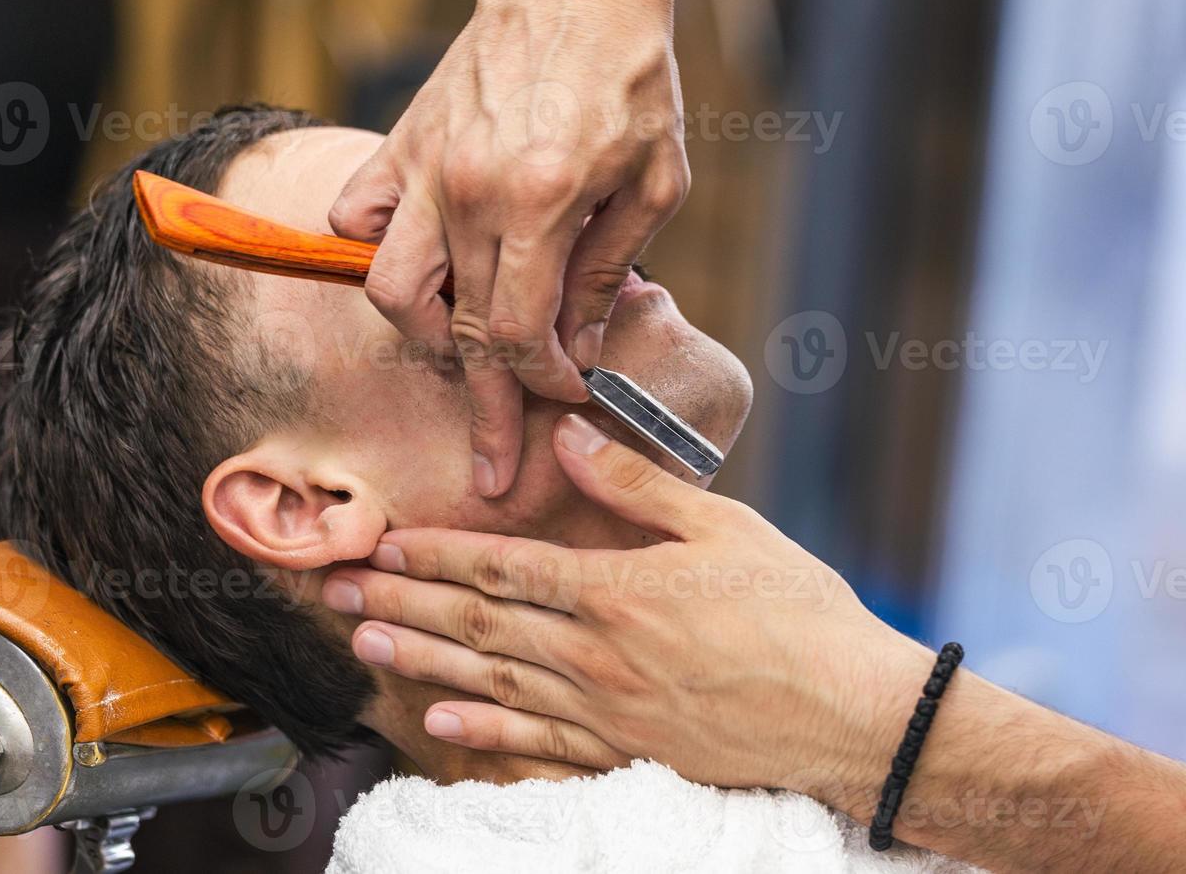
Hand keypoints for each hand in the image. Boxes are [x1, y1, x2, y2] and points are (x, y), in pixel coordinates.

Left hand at [322, 413, 933, 817]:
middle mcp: (597, 656)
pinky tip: (436, 724)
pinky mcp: (627, 752)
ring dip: (421, 664)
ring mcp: (607, 712)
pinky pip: (537, 744)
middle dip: (401, 606)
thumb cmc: (798, 610)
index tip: (381, 545)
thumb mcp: (724, 526)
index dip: (434, 558)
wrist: (850, 714)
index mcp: (618, 591)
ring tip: (364, 648)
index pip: (502, 569)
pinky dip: (482, 733)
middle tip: (336, 596)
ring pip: (492, 683)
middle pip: (478, 626)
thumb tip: (566, 433)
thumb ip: (635, 485)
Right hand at [329, 0, 694, 497]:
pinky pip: (359, 222)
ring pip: (392, 292)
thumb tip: (576, 352)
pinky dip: (379, 257)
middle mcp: (469, 193)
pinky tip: (424, 269)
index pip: (521, 335)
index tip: (566, 398)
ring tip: (467, 349)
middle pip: (462, 333)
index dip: (543, 385)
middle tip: (495, 462)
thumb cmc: (631, 78)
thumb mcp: (655, 183)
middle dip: (486, 405)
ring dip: (430, 338)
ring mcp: (426, 168)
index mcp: (541, 203)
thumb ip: (609, 274)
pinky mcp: (403, 143)